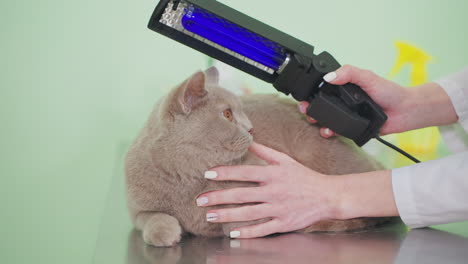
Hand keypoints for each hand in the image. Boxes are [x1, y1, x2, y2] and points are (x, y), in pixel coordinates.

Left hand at [196, 142, 338, 238]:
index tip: (208, 174)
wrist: (328, 195)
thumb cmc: (304, 176)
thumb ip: (264, 151)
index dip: (225, 173)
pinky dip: (247, 233)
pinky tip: (232, 234)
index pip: (244, 172)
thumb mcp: (285, 160)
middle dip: (219, 197)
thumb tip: (247, 138)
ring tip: (210, 216)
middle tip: (200, 200)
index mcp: (273, 174)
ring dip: (227, 216)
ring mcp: (278, 208)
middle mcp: (274, 191)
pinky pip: (262, 229)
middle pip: (241, 194)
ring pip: (248, 213)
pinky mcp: (283, 223)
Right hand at [298, 65, 411, 136]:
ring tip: (316, 122)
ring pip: (326, 120)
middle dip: (310, 109)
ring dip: (318, 122)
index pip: (323, 89)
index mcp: (345, 87)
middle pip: (320, 106)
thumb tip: (329, 76)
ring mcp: (347, 115)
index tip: (304, 96)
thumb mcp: (368, 77)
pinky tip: (329, 131)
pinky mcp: (352, 128)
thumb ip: (349, 73)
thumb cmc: (390, 92)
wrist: (405, 111)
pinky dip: (330, 133)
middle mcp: (344, 102)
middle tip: (306, 110)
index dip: (311, 92)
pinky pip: (338, 132)